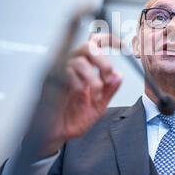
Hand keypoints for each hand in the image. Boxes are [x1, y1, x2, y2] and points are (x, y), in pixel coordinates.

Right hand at [36, 28, 122, 157]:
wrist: (56, 135)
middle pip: (88, 46)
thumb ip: (109, 91)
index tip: (122, 46)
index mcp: (84, 69)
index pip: (95, 43)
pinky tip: (80, 95)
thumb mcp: (98, 106)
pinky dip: (79, 83)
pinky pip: (66, 72)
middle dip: (103, 61)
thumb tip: (118, 75)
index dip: (109, 39)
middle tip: (107, 77)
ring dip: (92, 77)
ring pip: (79, 60)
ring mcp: (61, 72)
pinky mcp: (51, 81)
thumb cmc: (72, 119)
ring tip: (96, 93)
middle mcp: (72, 67)